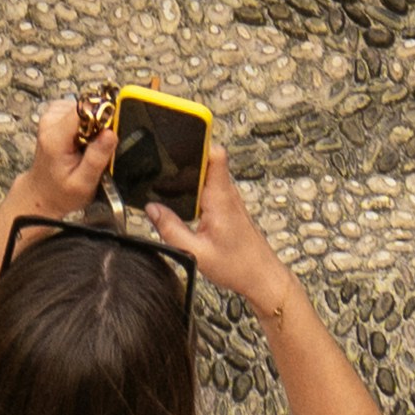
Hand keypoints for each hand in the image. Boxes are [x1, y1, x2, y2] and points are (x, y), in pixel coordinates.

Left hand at [14, 94, 111, 218]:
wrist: (41, 194)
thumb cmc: (60, 192)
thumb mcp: (84, 183)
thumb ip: (97, 158)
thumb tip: (110, 134)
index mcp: (56, 138)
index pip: (83, 110)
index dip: (102, 118)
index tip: (108, 133)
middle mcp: (50, 123)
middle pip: (85, 108)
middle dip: (98, 125)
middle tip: (95, 148)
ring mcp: (50, 118)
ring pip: (83, 108)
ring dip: (91, 125)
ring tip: (87, 147)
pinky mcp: (53, 118)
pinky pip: (77, 112)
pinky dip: (84, 124)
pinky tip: (81, 141)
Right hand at [151, 145, 294, 323]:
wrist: (262, 277)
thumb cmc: (238, 266)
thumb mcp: (196, 252)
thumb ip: (170, 229)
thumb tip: (151, 210)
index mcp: (220, 198)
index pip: (215, 155)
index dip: (198, 141)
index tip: (180, 136)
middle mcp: (227, 194)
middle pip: (206, 160)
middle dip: (183, 161)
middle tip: (163, 169)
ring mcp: (229, 199)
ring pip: (207, 174)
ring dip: (189, 177)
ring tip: (168, 187)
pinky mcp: (228, 206)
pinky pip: (210, 187)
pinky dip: (195, 189)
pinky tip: (185, 204)